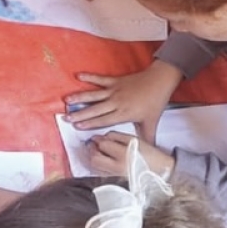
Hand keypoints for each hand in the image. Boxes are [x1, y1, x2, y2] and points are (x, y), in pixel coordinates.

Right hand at [64, 63, 182, 130]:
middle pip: (95, 109)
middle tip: (66, 117)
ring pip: (94, 95)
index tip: (77, 126)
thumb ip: (147, 138)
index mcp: (123, 113)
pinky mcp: (115, 81)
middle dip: (80, 114)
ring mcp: (114, 90)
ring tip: (66, 99)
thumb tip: (148, 151)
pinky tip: (78, 76)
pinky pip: (100, 79)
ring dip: (80, 97)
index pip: (103, 120)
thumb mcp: (151, 122)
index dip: (90, 123)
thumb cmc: (155, 102)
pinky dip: (89, 77)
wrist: (160, 82)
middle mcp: (116, 102)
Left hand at [83, 130, 176, 177]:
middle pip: (94, 158)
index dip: (97, 139)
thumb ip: (116, 136)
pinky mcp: (115, 180)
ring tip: (95, 150)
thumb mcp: (134, 139)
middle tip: (92, 143)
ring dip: (91, 157)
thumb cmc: (149, 154)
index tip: (97, 136)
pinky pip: (99, 172)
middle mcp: (117, 167)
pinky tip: (100, 159)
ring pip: (94, 167)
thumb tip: (100, 137)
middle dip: (90, 149)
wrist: (159, 170)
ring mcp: (115, 175)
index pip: (103, 145)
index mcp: (123, 154)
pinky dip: (96, 164)